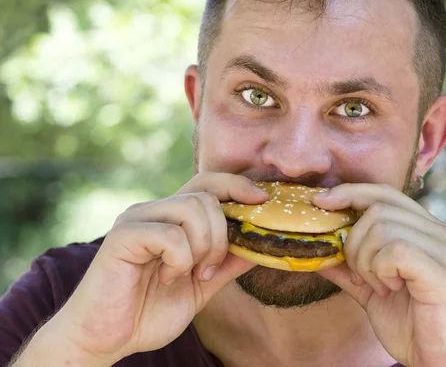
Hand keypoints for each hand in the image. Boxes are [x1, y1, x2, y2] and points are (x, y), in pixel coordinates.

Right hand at [50, 172, 268, 363]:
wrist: (103, 340)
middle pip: (206, 195)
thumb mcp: (201, 286)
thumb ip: (227, 263)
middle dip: (222, 234)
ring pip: (191, 208)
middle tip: (209, 269)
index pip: (208, 183)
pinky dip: (180, 260)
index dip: (237, 185)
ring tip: (189, 274)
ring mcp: (136, 219)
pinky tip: (166, 277)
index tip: (263, 200)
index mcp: (171, 218)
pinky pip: (171, 234)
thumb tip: (261, 244)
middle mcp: (154, 210)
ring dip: (203, 247)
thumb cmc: (148, 311)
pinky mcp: (123, 236)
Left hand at [313, 184, 445, 366]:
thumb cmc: (415, 328)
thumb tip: (316, 250)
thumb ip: (348, 268)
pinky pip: (394, 250)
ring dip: (366, 262)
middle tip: (361, 276)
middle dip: (354, 242)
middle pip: (377, 208)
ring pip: (382, 228)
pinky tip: (390, 290)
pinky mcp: (443, 270)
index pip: (385, 193)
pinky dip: (380, 270)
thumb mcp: (372, 292)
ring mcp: (445, 249)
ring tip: (380, 287)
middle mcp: (440, 232)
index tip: (321, 202)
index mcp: (427, 231)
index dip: (350, 192)